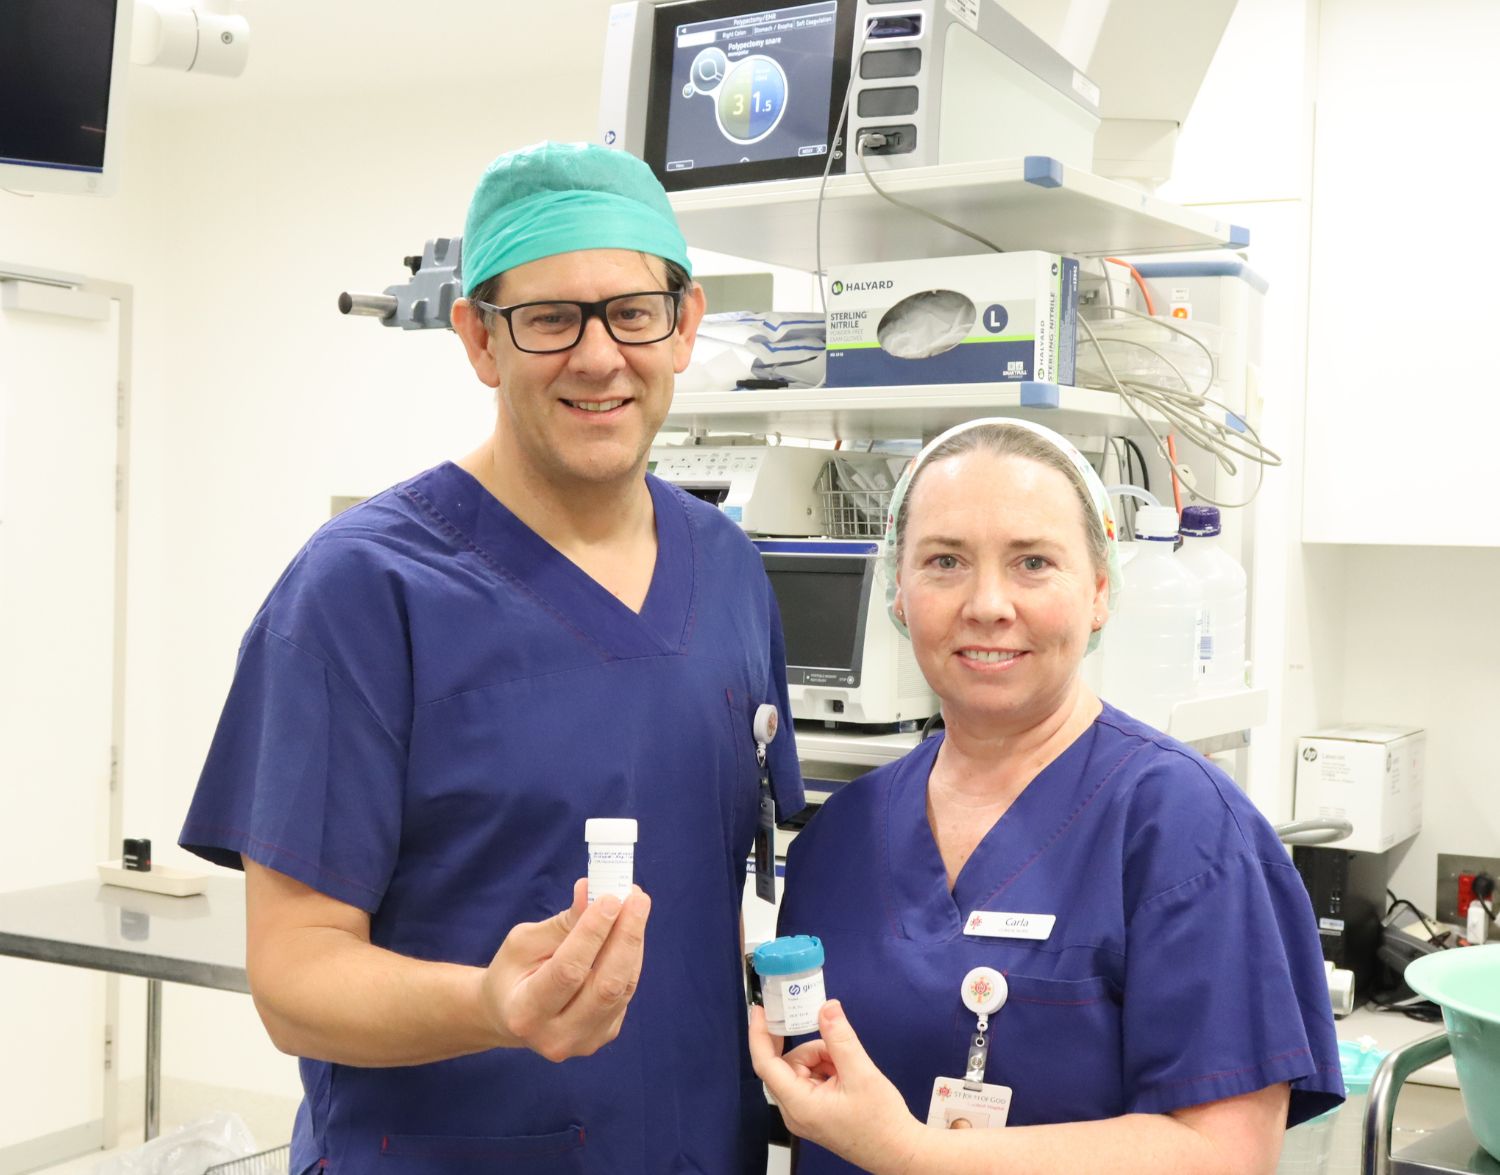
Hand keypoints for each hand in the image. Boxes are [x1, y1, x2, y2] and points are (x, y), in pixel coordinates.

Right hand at [480, 879, 650, 1061]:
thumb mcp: (524, 943)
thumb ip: (562, 923)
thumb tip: (592, 891)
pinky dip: (631, 956)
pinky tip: (629, 929)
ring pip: (623, 988)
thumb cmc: (514, 973)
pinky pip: (627, 991)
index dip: (592, 933)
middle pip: (605, 986)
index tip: (610, 898)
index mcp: (525, 1013)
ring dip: (634, 942)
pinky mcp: (605, 1034)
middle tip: (636, 897)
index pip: (568, 971)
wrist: (510, 1015)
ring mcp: (585, 1041)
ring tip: (636, 904)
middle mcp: (556, 1037)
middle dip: (625, 936)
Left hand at [749, 1000, 922, 1174]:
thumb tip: (826, 1008)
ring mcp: (803, 1113)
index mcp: (799, 1105)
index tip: (760, 1010)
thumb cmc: (881, 1122)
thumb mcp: (861, 1073)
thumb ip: (840, 1038)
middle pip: (786, 1064)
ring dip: (821, 1058)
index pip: (765, 1064)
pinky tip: (845, 1074)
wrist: (898, 1151)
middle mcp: (794, 1111)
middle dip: (809, 1048)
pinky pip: (810, 1079)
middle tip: (827, 1034)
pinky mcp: (813, 1112)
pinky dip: (825, 1068)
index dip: (759, 1034)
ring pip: (800, 1069)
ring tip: (847, 1066)